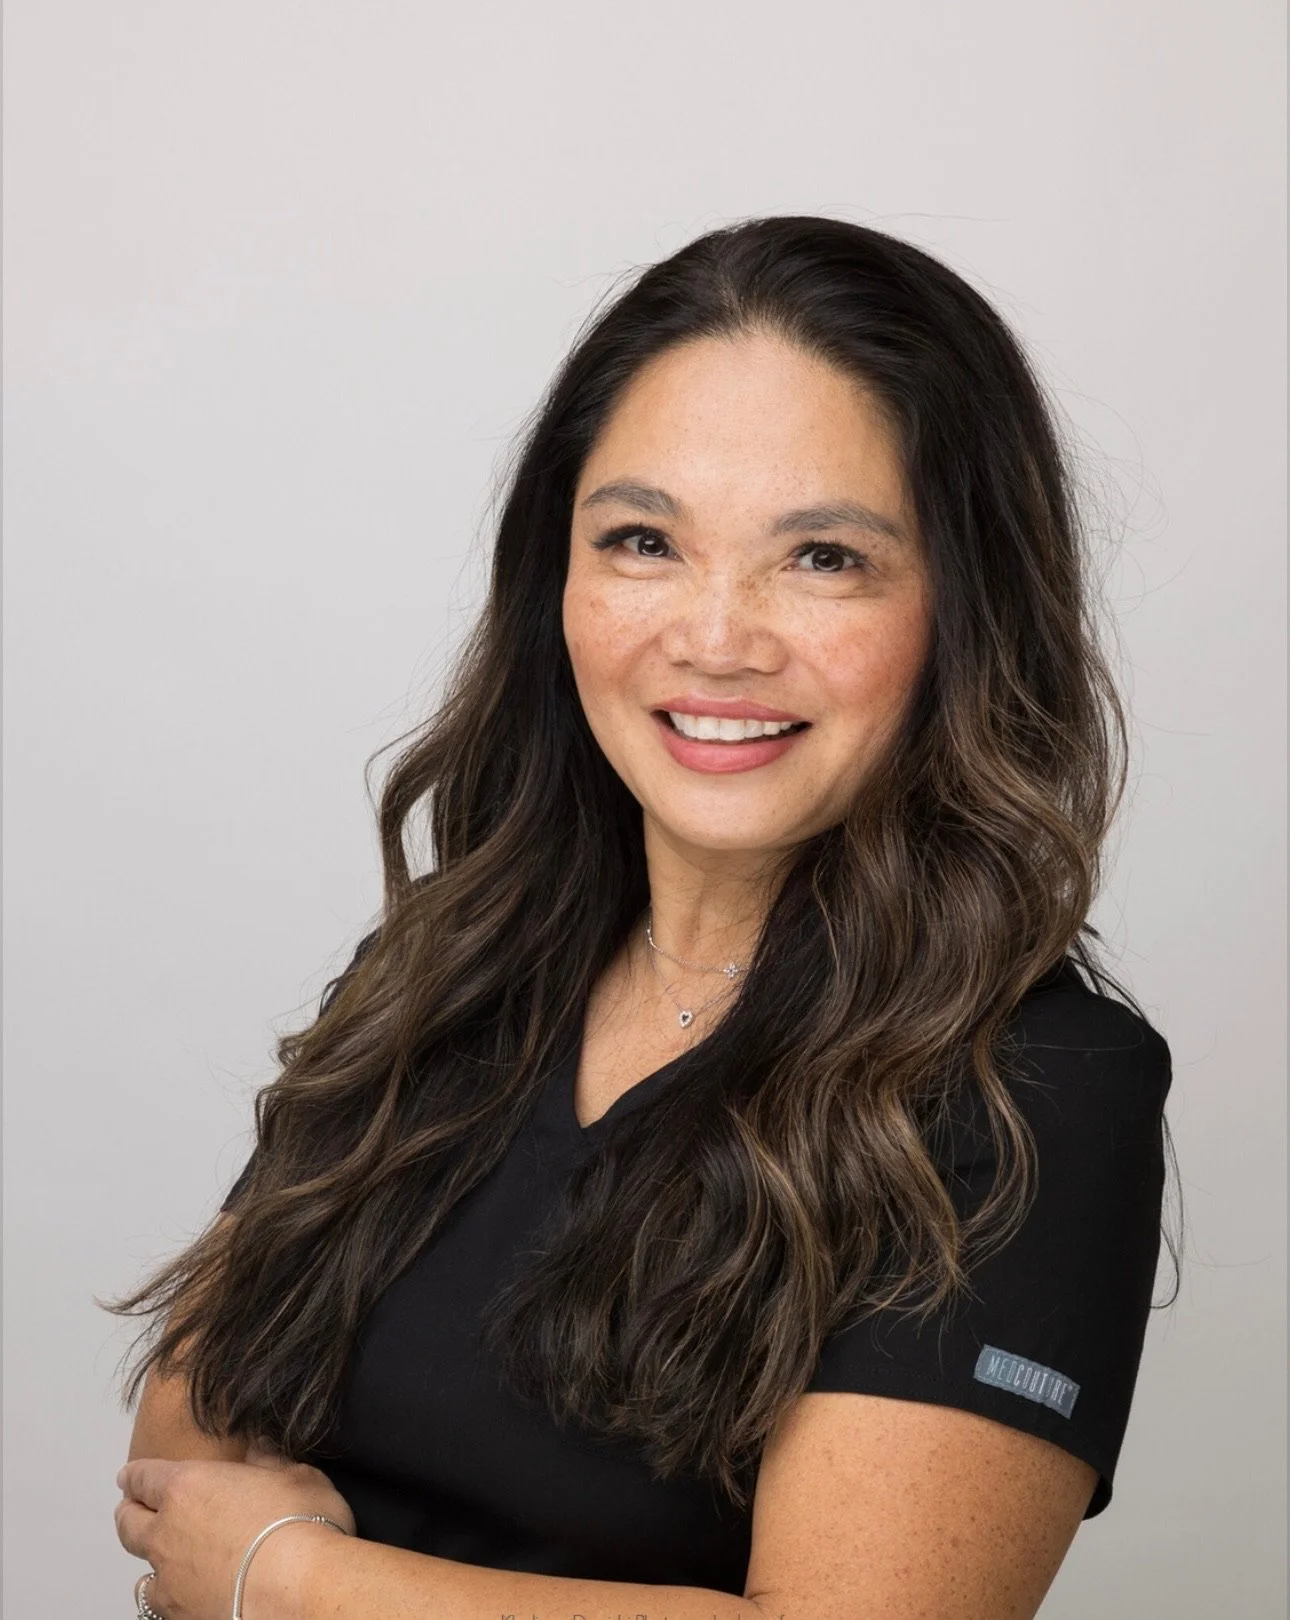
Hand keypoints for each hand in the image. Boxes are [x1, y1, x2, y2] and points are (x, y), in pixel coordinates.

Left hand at [115, 1445, 355, 1619]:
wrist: (297, 1590)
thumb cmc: (298, 1524)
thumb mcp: (296, 1475)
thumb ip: (270, 1461)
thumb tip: (259, 1448)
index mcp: (188, 1487)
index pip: (143, 1477)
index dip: (135, 1476)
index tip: (129, 1476)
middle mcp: (167, 1532)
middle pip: (128, 1523)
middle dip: (129, 1514)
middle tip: (133, 1510)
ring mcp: (170, 1581)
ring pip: (141, 1573)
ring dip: (150, 1564)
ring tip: (163, 1562)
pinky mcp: (181, 1617)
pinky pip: (160, 1607)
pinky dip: (168, 1600)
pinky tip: (184, 1598)